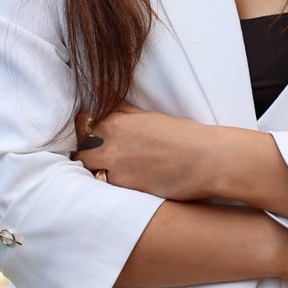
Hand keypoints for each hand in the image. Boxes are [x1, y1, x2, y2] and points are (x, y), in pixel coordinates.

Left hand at [72, 106, 216, 200]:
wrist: (206, 160)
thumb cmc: (183, 135)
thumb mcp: (149, 117)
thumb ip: (124, 111)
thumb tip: (104, 96)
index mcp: (116, 123)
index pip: (83, 125)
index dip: (84, 130)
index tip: (89, 133)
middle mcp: (110, 146)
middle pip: (81, 152)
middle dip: (86, 154)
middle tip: (97, 155)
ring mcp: (116, 170)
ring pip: (92, 172)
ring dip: (97, 171)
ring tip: (112, 171)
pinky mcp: (126, 191)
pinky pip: (108, 188)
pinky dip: (112, 186)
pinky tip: (126, 183)